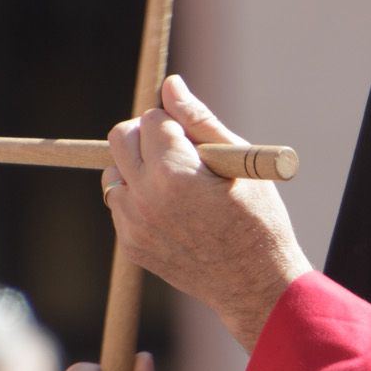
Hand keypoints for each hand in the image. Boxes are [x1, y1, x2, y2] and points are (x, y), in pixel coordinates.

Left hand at [103, 75, 312, 350]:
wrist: (254, 284)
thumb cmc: (257, 218)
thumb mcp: (238, 161)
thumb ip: (199, 120)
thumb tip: (170, 86)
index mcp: (174, 172)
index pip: (152, 119)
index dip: (175, 122)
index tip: (195, 139)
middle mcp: (145, 198)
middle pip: (120, 138)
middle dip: (146, 135)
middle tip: (177, 150)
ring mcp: (133, 225)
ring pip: (113, 172)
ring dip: (137, 168)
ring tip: (175, 183)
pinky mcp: (131, 245)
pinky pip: (119, 204)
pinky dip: (138, 198)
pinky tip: (173, 210)